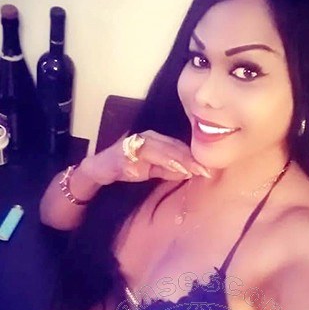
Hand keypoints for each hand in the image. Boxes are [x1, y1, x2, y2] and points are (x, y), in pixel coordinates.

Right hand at [80, 130, 211, 185]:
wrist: (97, 170)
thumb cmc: (126, 168)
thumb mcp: (153, 171)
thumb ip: (170, 170)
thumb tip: (192, 171)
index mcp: (156, 140)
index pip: (179, 146)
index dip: (194, 157)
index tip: (209, 169)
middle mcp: (146, 137)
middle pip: (173, 144)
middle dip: (190, 157)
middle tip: (206, 170)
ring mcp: (134, 143)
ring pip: (160, 147)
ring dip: (177, 158)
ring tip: (192, 169)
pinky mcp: (122, 153)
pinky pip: (143, 155)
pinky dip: (159, 161)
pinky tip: (171, 168)